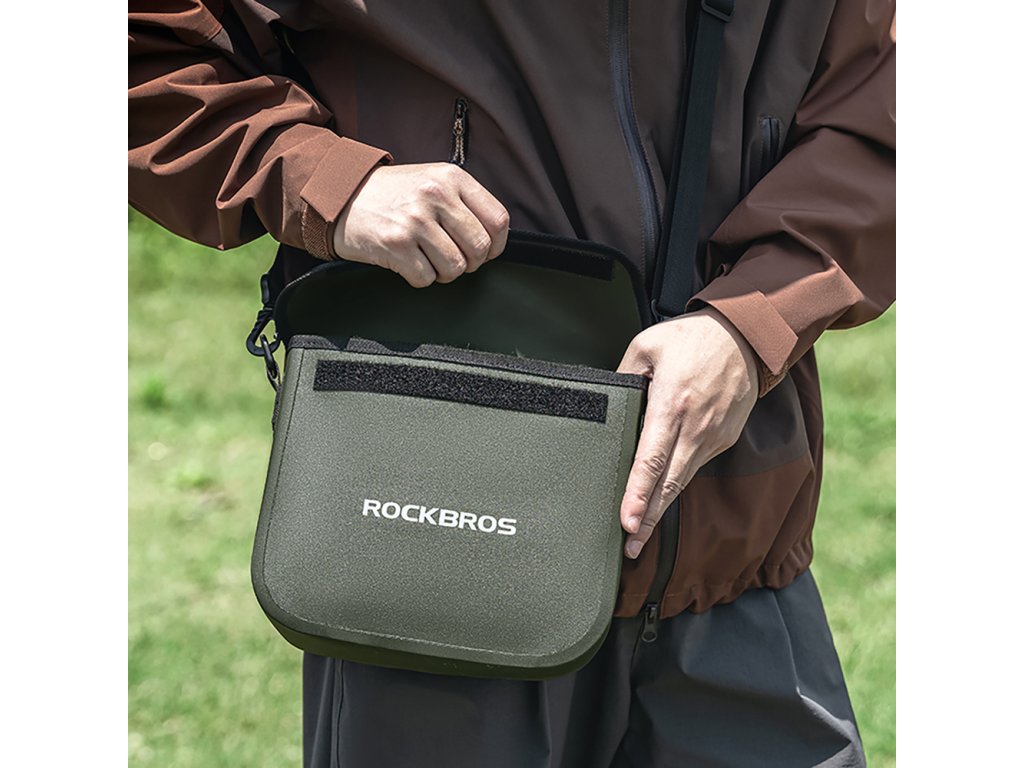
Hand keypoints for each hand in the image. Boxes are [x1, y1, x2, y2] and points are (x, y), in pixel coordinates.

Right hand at [333, 162, 509, 286]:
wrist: (340, 196)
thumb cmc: (391, 194)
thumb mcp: (432, 181)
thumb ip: (463, 202)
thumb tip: (492, 239)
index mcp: (451, 177)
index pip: (498, 220)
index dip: (496, 244)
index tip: (485, 251)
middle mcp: (436, 196)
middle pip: (480, 248)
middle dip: (470, 262)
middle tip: (453, 258)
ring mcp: (415, 221)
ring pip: (455, 267)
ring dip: (444, 272)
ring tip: (428, 258)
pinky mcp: (396, 244)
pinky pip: (426, 278)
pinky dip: (419, 277)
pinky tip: (408, 261)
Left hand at [616, 307, 758, 558]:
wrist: (747, 336)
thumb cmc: (691, 338)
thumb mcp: (646, 346)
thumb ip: (623, 375)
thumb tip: (609, 403)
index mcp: (671, 405)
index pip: (651, 459)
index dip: (638, 494)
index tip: (628, 523)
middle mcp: (695, 427)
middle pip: (669, 483)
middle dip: (649, 520)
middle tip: (630, 549)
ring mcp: (713, 436)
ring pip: (683, 481)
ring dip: (662, 509)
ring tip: (641, 534)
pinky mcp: (724, 439)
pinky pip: (695, 466)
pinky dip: (677, 484)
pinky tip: (661, 496)